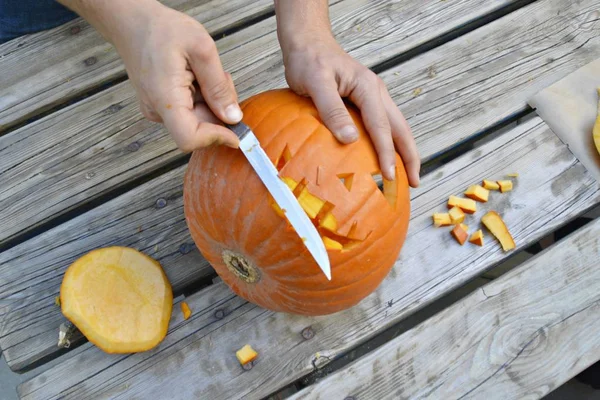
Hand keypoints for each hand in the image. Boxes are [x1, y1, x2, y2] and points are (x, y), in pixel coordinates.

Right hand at [59, 0, 241, 151]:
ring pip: (196, 120)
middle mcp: (157, 110)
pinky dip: (202, 98)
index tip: (236, 131)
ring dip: (211, 102)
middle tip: (221, 79)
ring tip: (206, 72)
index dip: (216, 138)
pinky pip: (189, 112)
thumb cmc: (161, 29)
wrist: (133, 22)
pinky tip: (198, 77)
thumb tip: (233, 117)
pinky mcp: (160, 105)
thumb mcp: (202, 49)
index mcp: (165, 98)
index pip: (189, 138)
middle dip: (218, 110)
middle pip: (198, 129)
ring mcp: (157, 109)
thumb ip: (219, 86)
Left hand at [280, 33, 419, 186]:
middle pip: (400, 128)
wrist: (307, 42)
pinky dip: (388, 144)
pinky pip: (381, 125)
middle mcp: (376, 92)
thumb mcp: (315, 82)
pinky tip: (384, 158)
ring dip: (402, 151)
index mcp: (368, 88)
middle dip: (410, 157)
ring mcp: (372, 96)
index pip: (381, 126)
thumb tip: (350, 139)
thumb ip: (332, 109)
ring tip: (405, 176)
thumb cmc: (308, 60)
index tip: (390, 177)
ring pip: (395, 127)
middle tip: (414, 183)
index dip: (386, 154)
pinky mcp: (364, 102)